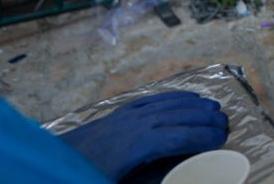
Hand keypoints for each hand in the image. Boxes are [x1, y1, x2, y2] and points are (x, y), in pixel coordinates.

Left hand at [58, 90, 228, 180]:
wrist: (45, 167)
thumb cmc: (84, 178)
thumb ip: (150, 181)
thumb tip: (177, 177)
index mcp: (134, 147)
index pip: (177, 137)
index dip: (202, 137)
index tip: (222, 139)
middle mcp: (132, 125)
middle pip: (177, 116)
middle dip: (204, 119)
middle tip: (227, 124)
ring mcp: (124, 115)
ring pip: (167, 104)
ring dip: (193, 105)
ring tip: (215, 109)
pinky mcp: (117, 113)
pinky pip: (152, 99)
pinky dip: (174, 97)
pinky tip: (187, 99)